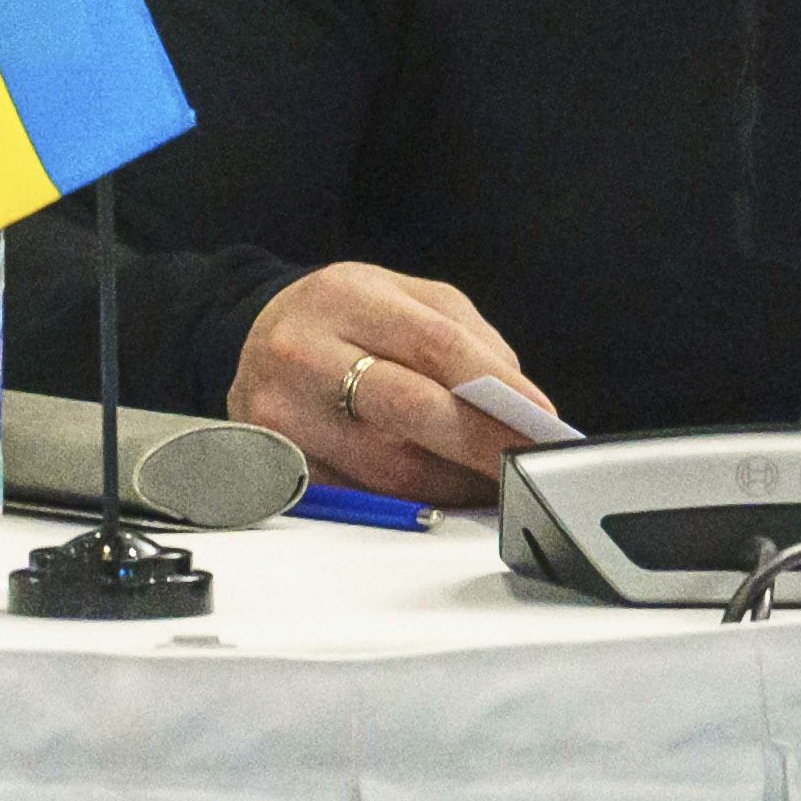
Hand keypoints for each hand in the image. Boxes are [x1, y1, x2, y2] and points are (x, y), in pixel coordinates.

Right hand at [229, 261, 547, 505]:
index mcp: (342, 298)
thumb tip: (521, 406)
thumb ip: (466, 338)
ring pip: (388, 467)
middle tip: (530, 463)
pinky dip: (413, 503)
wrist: (258, 339)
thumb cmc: (346, 319)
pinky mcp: (277, 466)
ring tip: (494, 481)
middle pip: (410, 409)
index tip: (542, 417)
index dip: (495, 385)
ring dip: (454, 482)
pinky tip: (442, 494)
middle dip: (482, 443)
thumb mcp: (403, 297)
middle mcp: (303, 353)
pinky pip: (360, 498)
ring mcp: (284, 414)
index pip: (433, 343)